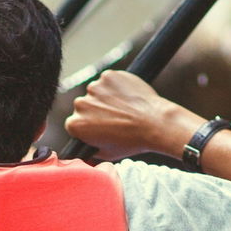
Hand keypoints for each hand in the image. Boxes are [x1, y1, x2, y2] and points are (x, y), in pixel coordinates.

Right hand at [64, 71, 197, 160]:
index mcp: (76, 124)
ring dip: (106, 97)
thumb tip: (86, 147)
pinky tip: (128, 97)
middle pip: (84, 106)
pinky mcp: (109, 76)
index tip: (100, 128)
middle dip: (96, 110)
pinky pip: (108, 80)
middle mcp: (81, 104)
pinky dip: (116, 86)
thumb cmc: (132, 141)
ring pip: (97, 91)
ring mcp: (95, 87)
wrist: (155, 123)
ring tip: (124, 108)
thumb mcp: (106, 154)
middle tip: (115, 117)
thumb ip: (90, 148)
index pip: (75, 123)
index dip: (88, 126)